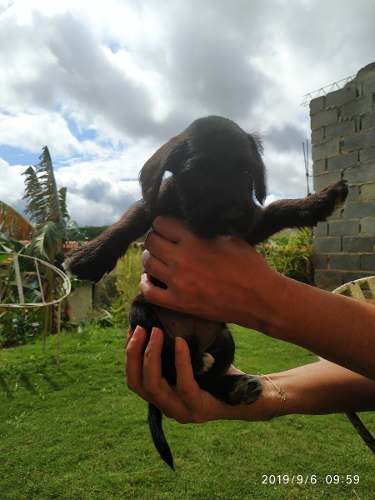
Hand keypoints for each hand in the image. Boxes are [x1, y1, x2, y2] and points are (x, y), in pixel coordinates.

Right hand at [125, 325, 276, 422]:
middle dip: (134, 353)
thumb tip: (160, 316)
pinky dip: (180, 360)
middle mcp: (168, 407)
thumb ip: (175, 348)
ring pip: (153, 385)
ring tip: (156, 331)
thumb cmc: (220, 372)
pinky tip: (181, 342)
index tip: (133, 329)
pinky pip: (183, 383)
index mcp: (163, 396)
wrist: (251, 393)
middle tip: (141, 328)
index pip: (134, 379)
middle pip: (136, 383)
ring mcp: (182, 411)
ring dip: (151, 355)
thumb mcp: (193, 359)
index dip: (130, 354)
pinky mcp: (198, 409)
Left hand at [140, 216, 281, 330]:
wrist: (259, 299)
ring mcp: (178, 282)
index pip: (161, 223)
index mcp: (195, 239)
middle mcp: (182, 259)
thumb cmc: (250, 266)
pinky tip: (151, 279)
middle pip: (151, 242)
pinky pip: (149, 291)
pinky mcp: (179, 303)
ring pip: (147, 263)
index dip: (163, 223)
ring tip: (158, 259)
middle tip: (162, 243)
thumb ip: (207, 229)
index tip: (168, 228)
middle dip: (155, 239)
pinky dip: (146, 283)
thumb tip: (193, 221)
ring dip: (150, 258)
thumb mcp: (231, 237)